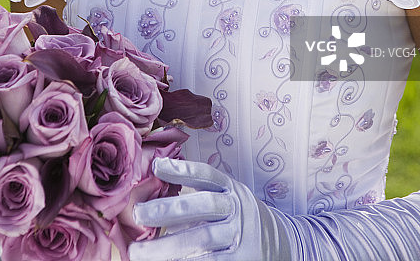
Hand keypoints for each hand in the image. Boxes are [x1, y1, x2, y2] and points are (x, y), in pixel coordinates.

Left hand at [127, 157, 294, 260]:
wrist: (282, 243)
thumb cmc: (238, 220)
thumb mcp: (225, 199)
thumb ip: (196, 198)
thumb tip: (151, 200)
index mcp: (230, 189)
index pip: (207, 175)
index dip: (183, 169)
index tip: (156, 167)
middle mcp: (236, 209)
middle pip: (202, 206)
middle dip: (167, 210)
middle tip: (137, 214)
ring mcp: (239, 236)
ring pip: (201, 240)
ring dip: (167, 248)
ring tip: (137, 253)